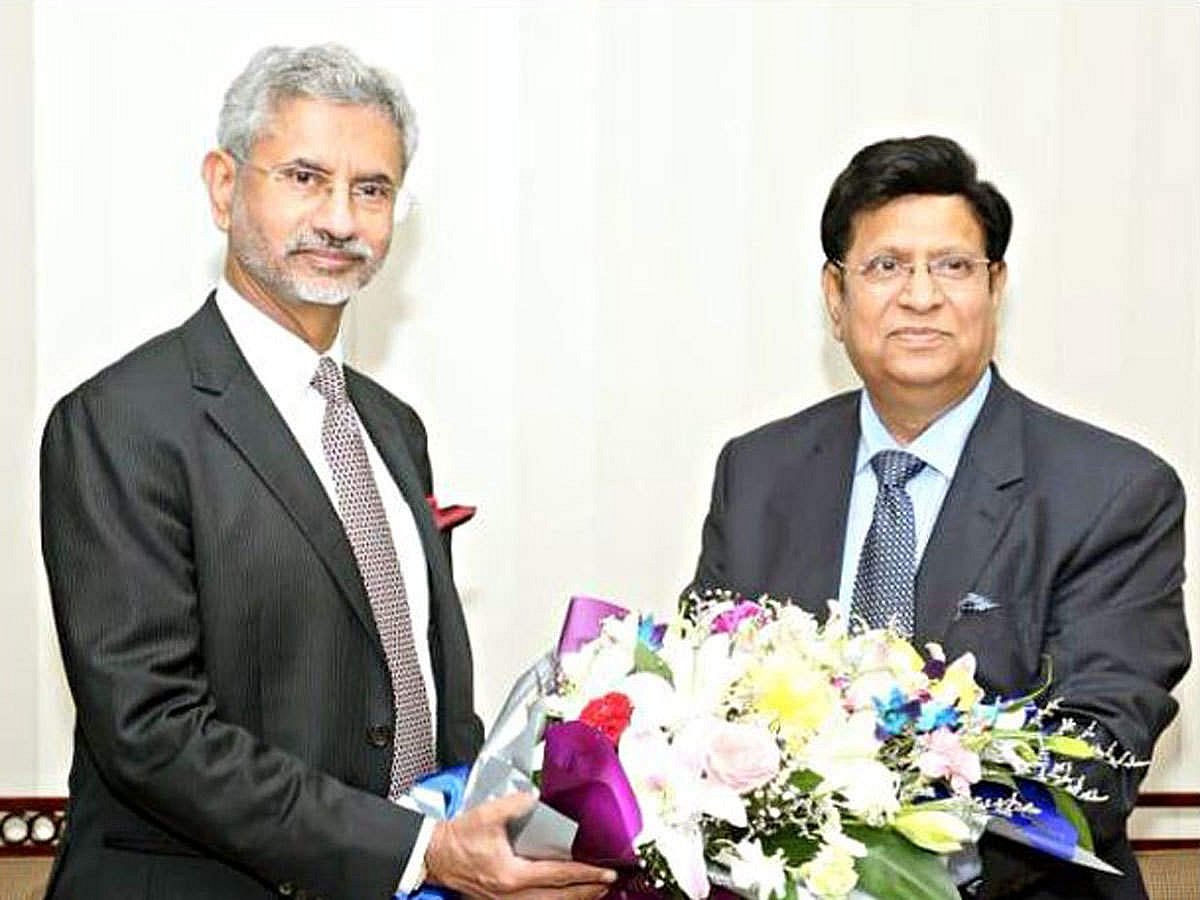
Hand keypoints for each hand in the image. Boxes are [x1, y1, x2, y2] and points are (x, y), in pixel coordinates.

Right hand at [424, 792, 617, 899]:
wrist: (434, 855)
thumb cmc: (457, 839)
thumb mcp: (488, 815)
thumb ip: (516, 805)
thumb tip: (535, 798)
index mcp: (512, 875)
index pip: (558, 877)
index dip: (585, 874)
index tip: (605, 872)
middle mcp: (512, 893)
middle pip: (559, 898)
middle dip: (587, 891)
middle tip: (608, 883)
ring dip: (573, 899)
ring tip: (593, 891)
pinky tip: (563, 895)